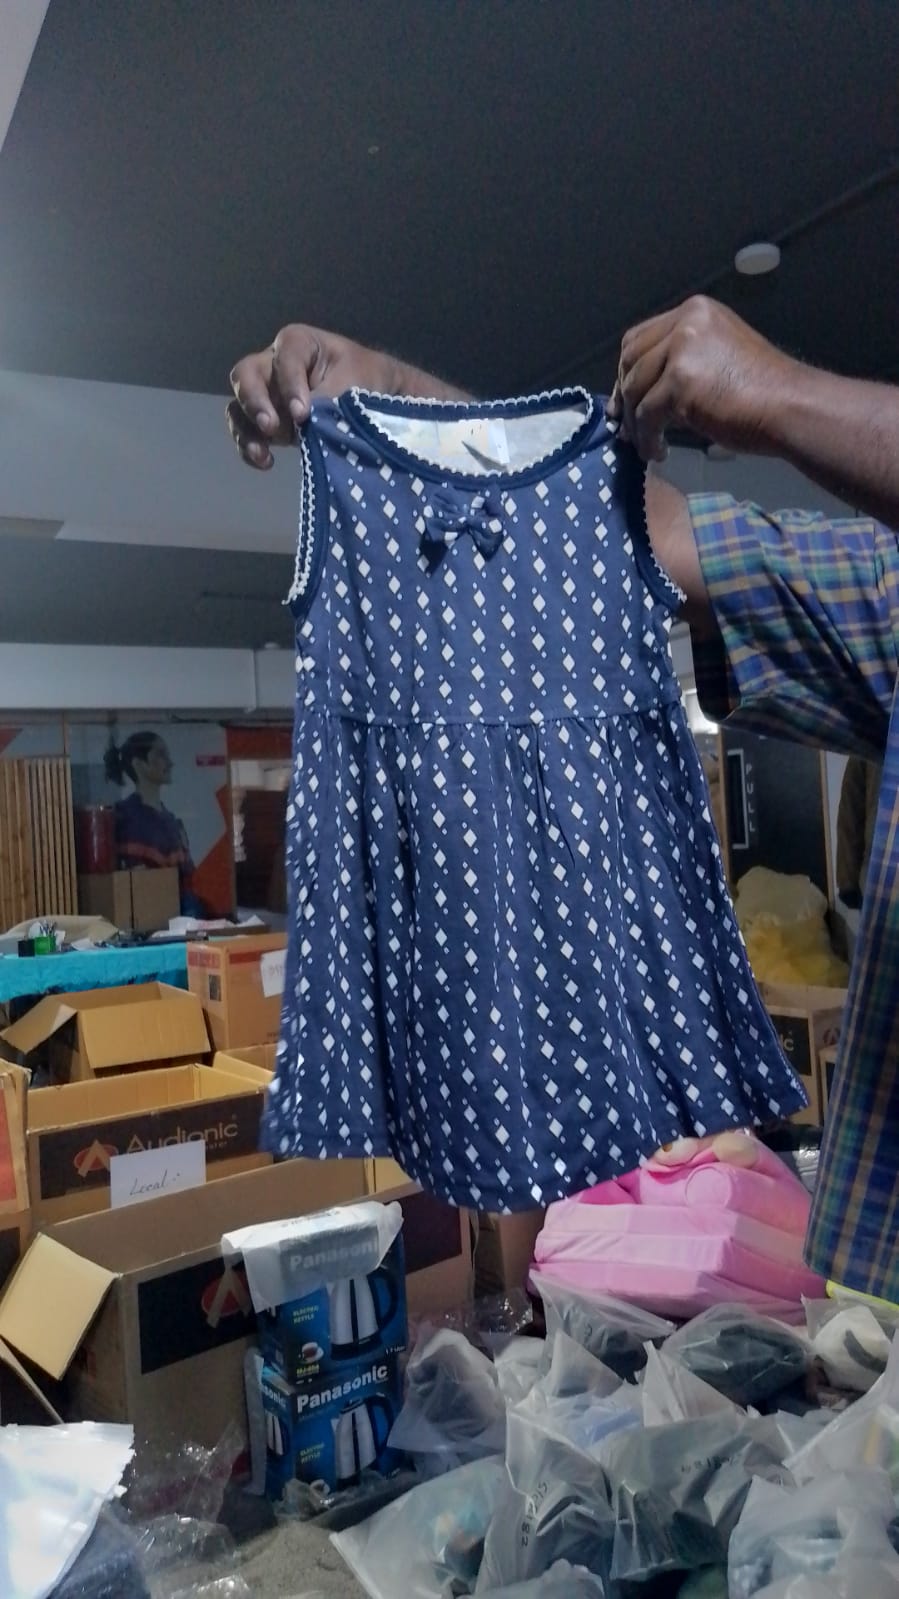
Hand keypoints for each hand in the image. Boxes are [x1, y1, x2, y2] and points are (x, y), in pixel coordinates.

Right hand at [227, 325, 368, 470]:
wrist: (372, 399)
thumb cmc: (363, 379)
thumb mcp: (353, 384)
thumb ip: (326, 400)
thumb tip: (303, 423)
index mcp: (298, 343)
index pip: (285, 358)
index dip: (289, 385)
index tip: (303, 413)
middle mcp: (273, 364)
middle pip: (246, 375)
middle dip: (254, 402)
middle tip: (270, 427)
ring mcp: (266, 393)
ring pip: (239, 405)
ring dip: (246, 430)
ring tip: (262, 452)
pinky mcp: (266, 420)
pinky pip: (245, 431)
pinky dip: (250, 447)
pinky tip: (265, 461)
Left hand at [608, 296, 797, 462]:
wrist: (790, 407)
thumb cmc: (762, 391)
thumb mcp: (716, 359)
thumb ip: (681, 361)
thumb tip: (642, 392)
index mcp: (695, 311)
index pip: (640, 337)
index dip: (627, 371)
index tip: (626, 401)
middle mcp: (686, 321)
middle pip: (631, 359)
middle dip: (625, 396)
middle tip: (626, 427)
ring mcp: (682, 349)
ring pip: (635, 389)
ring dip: (635, 423)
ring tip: (646, 444)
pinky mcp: (680, 381)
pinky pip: (646, 415)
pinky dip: (647, 438)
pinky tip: (658, 451)